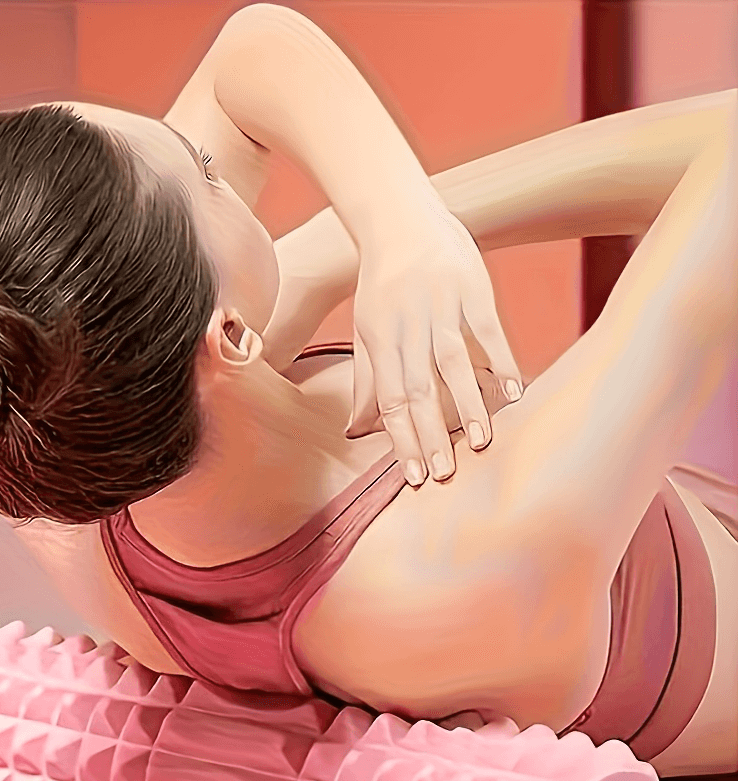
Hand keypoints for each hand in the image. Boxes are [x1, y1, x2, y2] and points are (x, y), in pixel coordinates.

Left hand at [350, 197, 522, 484]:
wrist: (401, 218)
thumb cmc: (383, 284)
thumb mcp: (366, 330)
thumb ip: (367, 381)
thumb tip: (354, 431)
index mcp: (379, 338)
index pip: (390, 399)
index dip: (401, 439)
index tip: (414, 476)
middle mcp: (408, 325)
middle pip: (420, 388)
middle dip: (430, 435)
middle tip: (443, 475)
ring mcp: (442, 305)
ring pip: (454, 363)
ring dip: (467, 406)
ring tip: (478, 444)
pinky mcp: (473, 288)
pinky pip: (489, 331)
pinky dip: (502, 362)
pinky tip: (513, 395)